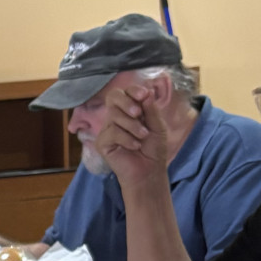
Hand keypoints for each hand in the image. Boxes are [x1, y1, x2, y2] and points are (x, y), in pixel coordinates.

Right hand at [92, 76, 172, 192]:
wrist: (149, 170)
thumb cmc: (154, 148)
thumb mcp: (157, 126)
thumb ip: (151, 109)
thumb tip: (146, 91)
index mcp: (129, 110)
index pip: (124, 92)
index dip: (132, 90)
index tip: (143, 95)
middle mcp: (116, 117)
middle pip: (113, 97)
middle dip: (127, 102)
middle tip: (138, 114)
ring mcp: (107, 129)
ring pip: (114, 115)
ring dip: (132, 125)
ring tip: (143, 137)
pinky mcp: (102, 143)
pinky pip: (112, 132)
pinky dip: (126, 138)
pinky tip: (135, 146)